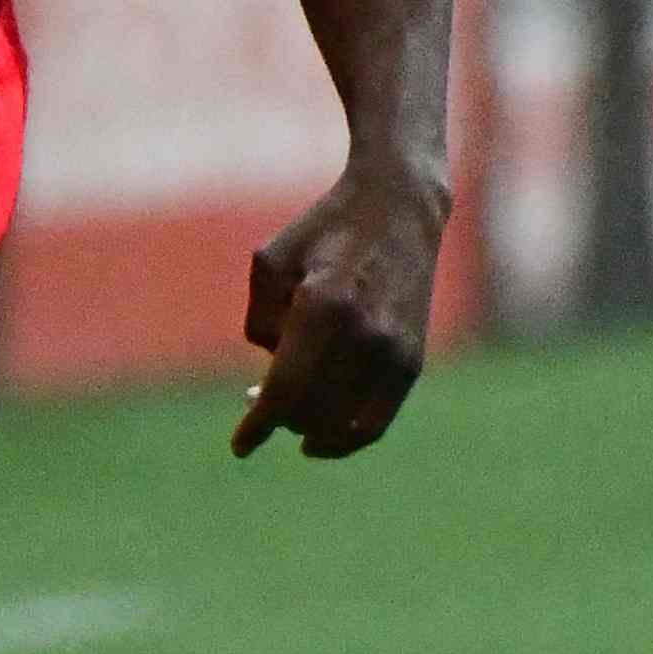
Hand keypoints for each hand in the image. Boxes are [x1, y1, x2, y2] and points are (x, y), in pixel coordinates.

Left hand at [230, 158, 442, 460]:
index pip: (285, 389)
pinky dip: (344, 441)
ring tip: (287, 410)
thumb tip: (270, 380)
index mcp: (323, 305)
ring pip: (340, 423)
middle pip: (310, 411)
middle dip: (277, 416)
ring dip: (305, 427)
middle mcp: (364, 333)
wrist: (399, 207)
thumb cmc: (324, 230)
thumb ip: (261, 323)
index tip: (240, 447)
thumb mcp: (270, 262)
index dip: (258, 424)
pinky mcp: (412, 360)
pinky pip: (375, 424)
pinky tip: (317, 442)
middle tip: (254, 400)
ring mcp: (393, 350)